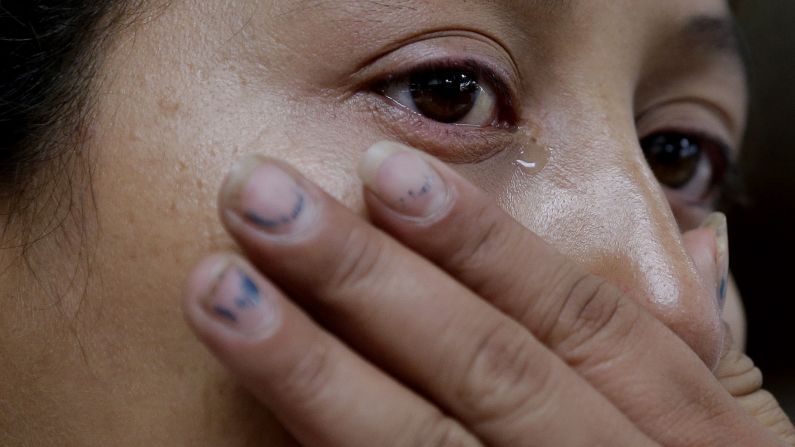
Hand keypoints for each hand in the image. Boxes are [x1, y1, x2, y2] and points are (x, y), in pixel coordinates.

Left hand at [183, 141, 793, 445]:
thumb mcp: (726, 436)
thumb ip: (690, 354)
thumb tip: (696, 244)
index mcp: (684, 430)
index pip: (576, 316)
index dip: (481, 242)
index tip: (381, 170)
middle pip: (483, 367)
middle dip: (367, 281)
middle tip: (261, 202)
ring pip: (418, 446)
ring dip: (309, 369)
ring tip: (220, 291)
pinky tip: (250, 411)